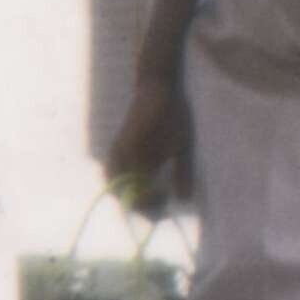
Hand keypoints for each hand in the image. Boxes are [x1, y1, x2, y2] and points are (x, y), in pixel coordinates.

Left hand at [102, 62, 189, 211]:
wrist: (162, 85)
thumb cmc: (171, 115)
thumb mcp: (182, 149)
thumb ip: (182, 173)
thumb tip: (184, 199)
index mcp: (138, 162)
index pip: (133, 193)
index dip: (145, 207)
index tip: (161, 214)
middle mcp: (126, 157)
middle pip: (120, 191)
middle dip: (139, 206)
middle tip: (157, 211)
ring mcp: (124, 148)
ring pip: (115, 180)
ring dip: (132, 195)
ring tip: (151, 199)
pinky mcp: (126, 137)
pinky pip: (120, 162)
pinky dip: (131, 177)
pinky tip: (148, 181)